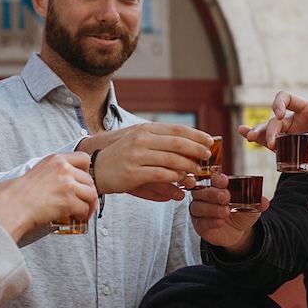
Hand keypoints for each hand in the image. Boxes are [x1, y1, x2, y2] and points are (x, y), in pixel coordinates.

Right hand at [0, 153, 97, 240]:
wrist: (11, 207)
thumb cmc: (19, 195)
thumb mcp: (38, 172)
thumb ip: (53, 172)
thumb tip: (68, 182)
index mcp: (55, 159)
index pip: (84, 158)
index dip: (87, 172)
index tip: (83, 182)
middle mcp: (63, 168)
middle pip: (89, 179)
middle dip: (89, 192)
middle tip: (85, 202)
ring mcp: (67, 184)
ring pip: (91, 194)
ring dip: (90, 205)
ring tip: (83, 212)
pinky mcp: (68, 201)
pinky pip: (85, 208)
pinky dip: (83, 214)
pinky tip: (77, 218)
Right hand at [79, 123, 212, 201]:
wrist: (97, 168)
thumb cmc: (123, 156)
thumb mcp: (141, 142)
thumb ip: (162, 143)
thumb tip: (187, 148)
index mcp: (146, 129)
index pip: (177, 129)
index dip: (196, 135)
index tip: (210, 141)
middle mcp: (141, 139)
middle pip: (177, 142)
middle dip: (196, 149)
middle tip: (207, 156)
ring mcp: (136, 155)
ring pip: (171, 159)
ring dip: (188, 165)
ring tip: (198, 170)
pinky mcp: (132, 172)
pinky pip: (159, 174)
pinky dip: (174, 176)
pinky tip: (182, 179)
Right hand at [188, 173, 268, 254]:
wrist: (239, 232)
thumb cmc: (241, 212)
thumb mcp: (252, 206)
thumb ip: (256, 202)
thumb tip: (264, 201)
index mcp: (216, 186)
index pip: (212, 179)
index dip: (217, 179)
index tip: (225, 181)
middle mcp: (204, 197)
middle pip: (201, 192)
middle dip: (214, 193)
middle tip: (226, 197)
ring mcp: (200, 211)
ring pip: (198, 207)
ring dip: (212, 208)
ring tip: (225, 211)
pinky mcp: (200, 225)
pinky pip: (201, 222)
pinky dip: (210, 222)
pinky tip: (220, 222)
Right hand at [236, 90, 307, 175]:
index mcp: (307, 110)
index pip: (287, 98)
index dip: (279, 103)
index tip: (278, 114)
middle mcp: (295, 119)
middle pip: (275, 119)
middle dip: (270, 129)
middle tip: (272, 144)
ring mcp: (289, 133)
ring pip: (269, 130)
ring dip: (259, 133)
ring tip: (250, 137)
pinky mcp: (285, 147)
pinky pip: (268, 141)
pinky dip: (257, 138)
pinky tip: (242, 132)